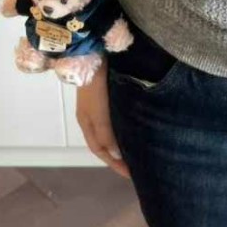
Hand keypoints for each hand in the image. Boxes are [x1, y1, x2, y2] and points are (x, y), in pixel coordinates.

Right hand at [76, 58, 130, 178]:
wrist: (92, 51)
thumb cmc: (94, 85)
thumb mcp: (98, 112)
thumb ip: (106, 134)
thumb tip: (117, 156)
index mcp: (87, 122)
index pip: (100, 150)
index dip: (114, 164)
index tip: (132, 175)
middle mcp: (91, 115)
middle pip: (104, 142)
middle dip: (118, 156)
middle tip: (138, 166)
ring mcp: (98, 103)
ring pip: (110, 130)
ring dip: (122, 141)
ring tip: (139, 148)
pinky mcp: (108, 92)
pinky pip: (115, 117)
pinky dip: (124, 126)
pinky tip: (136, 124)